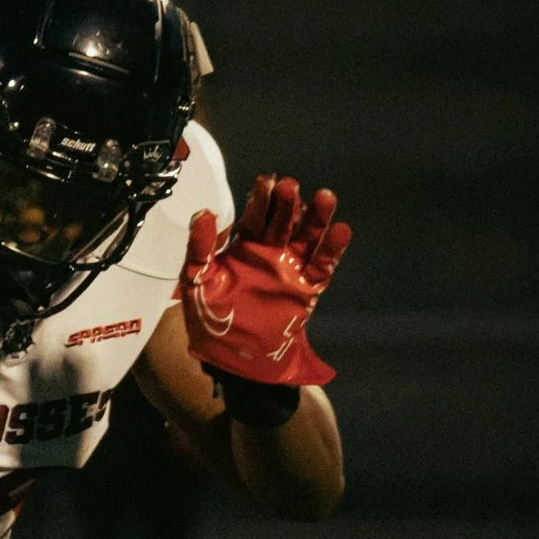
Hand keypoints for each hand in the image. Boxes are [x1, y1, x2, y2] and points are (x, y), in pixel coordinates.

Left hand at [179, 174, 350, 387]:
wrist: (233, 358)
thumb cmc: (211, 319)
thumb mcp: (197, 280)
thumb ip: (200, 248)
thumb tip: (202, 212)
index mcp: (241, 248)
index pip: (253, 218)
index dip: (260, 200)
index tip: (266, 180)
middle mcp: (268, 254)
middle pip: (282, 222)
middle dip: (286, 204)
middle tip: (290, 186)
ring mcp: (290, 269)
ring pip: (307, 237)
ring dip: (315, 218)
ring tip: (324, 196)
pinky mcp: (307, 288)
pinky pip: (323, 265)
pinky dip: (332, 249)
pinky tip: (341, 229)